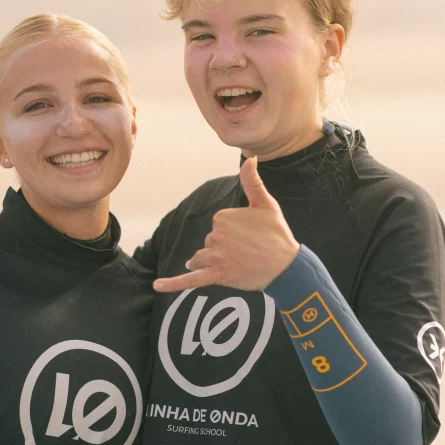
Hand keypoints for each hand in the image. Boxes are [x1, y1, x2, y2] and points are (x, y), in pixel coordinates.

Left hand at [153, 157, 298, 292]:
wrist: (287, 266)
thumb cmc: (277, 234)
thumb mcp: (266, 204)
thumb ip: (252, 182)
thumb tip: (248, 158)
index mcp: (222, 216)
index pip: (217, 225)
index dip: (234, 232)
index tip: (251, 235)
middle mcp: (216, 235)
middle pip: (209, 242)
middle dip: (224, 248)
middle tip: (250, 251)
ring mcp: (216, 256)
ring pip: (201, 258)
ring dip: (214, 262)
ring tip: (239, 264)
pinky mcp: (217, 275)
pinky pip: (191, 279)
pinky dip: (173, 284)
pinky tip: (157, 285)